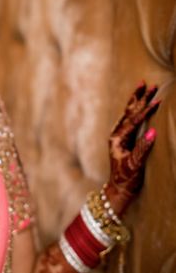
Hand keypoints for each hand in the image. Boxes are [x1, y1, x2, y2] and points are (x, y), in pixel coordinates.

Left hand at [106, 81, 159, 215]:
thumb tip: (153, 132)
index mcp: (117, 139)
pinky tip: (139, 102)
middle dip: (140, 98)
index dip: (145, 112)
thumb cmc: (127, 178)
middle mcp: (116, 134)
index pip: (133, 121)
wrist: (119, 188)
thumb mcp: (136, 164)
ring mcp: (119, 136)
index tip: (156, 102)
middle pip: (129, 112)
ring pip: (129, 113)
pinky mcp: (124, 138)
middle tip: (149, 84)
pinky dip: (136, 109)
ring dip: (137, 100)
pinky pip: (131, 119)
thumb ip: (143, 148)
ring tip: (143, 86)